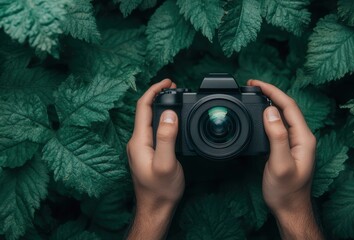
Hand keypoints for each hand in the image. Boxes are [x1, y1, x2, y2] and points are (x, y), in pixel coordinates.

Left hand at [127, 79, 183, 239]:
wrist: (156, 208)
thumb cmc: (160, 190)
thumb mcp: (166, 163)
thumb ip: (167, 138)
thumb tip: (170, 114)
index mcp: (138, 141)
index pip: (143, 107)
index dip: (154, 90)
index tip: (168, 82)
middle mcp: (137, 142)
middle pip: (145, 110)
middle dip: (159, 94)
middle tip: (175, 87)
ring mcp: (141, 147)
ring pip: (149, 119)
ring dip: (161, 106)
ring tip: (175, 98)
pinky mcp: (147, 152)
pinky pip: (153, 129)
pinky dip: (163, 118)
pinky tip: (172, 119)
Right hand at [248, 80, 321, 239]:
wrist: (289, 209)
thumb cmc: (286, 191)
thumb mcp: (280, 164)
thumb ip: (277, 137)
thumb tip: (269, 112)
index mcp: (304, 138)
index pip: (289, 106)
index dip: (273, 91)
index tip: (256, 84)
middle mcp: (302, 137)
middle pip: (287, 107)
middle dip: (270, 93)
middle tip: (252, 86)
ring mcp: (295, 143)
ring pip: (282, 115)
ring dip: (269, 103)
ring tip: (254, 95)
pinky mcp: (288, 148)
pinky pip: (278, 126)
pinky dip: (267, 116)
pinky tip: (259, 115)